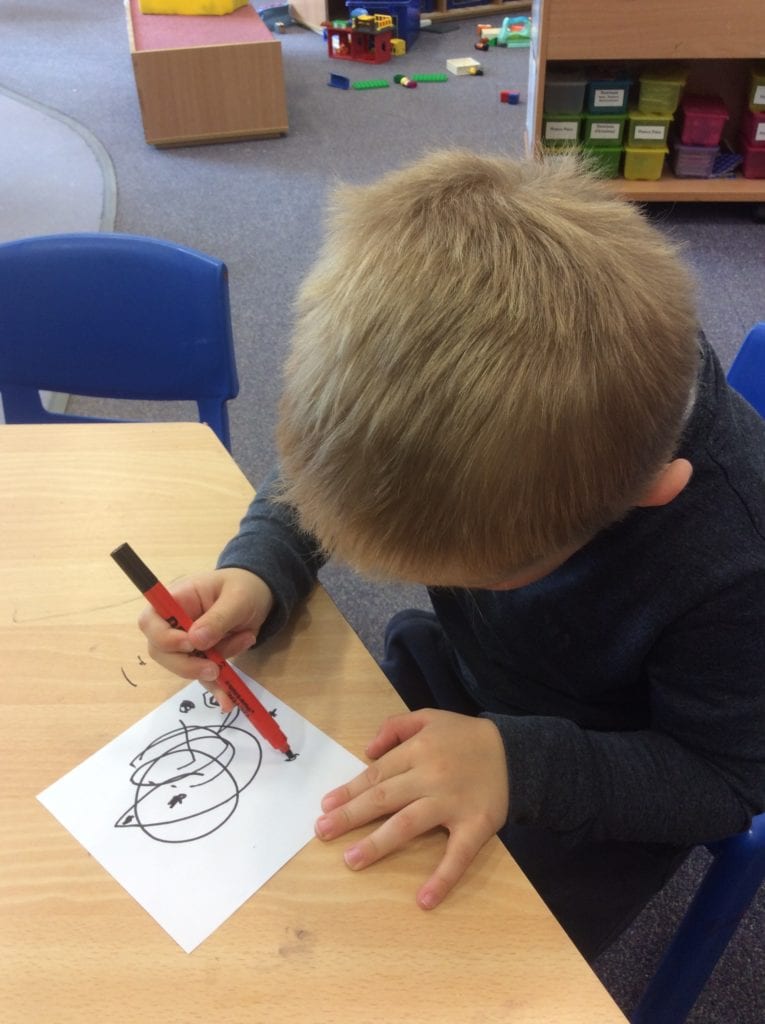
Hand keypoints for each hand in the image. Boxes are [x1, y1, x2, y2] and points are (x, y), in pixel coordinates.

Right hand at [138, 568, 273, 709]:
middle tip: (214, 668)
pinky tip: (227, 698)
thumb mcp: (237, 598)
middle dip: (186, 664)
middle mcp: (175, 623)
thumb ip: (217, 618)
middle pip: (160, 651)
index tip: (190, 644)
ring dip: (211, 668)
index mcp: (177, 600)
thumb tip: (195, 641)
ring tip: (245, 640)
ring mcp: (187, 642)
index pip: (150, 621)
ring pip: (182, 667)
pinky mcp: (202, 657)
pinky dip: (215, 688)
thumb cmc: (244, 587)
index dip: (163, 638)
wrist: (260, 595)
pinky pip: (202, 676)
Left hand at [314, 709, 508, 908]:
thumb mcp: (429, 717)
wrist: (516, 752)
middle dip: (350, 816)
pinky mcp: (476, 826)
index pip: (376, 774)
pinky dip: (442, 878)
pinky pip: (457, 855)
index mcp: (418, 750)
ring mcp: (452, 803)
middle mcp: (431, 776)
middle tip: (323, 832)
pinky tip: (424, 900)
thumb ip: (395, 727)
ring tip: (352, 860)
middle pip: (384, 799)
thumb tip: (366, 750)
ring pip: (408, 824)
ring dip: (378, 844)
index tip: (325, 806)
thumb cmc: (465, 737)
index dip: (349, 791)